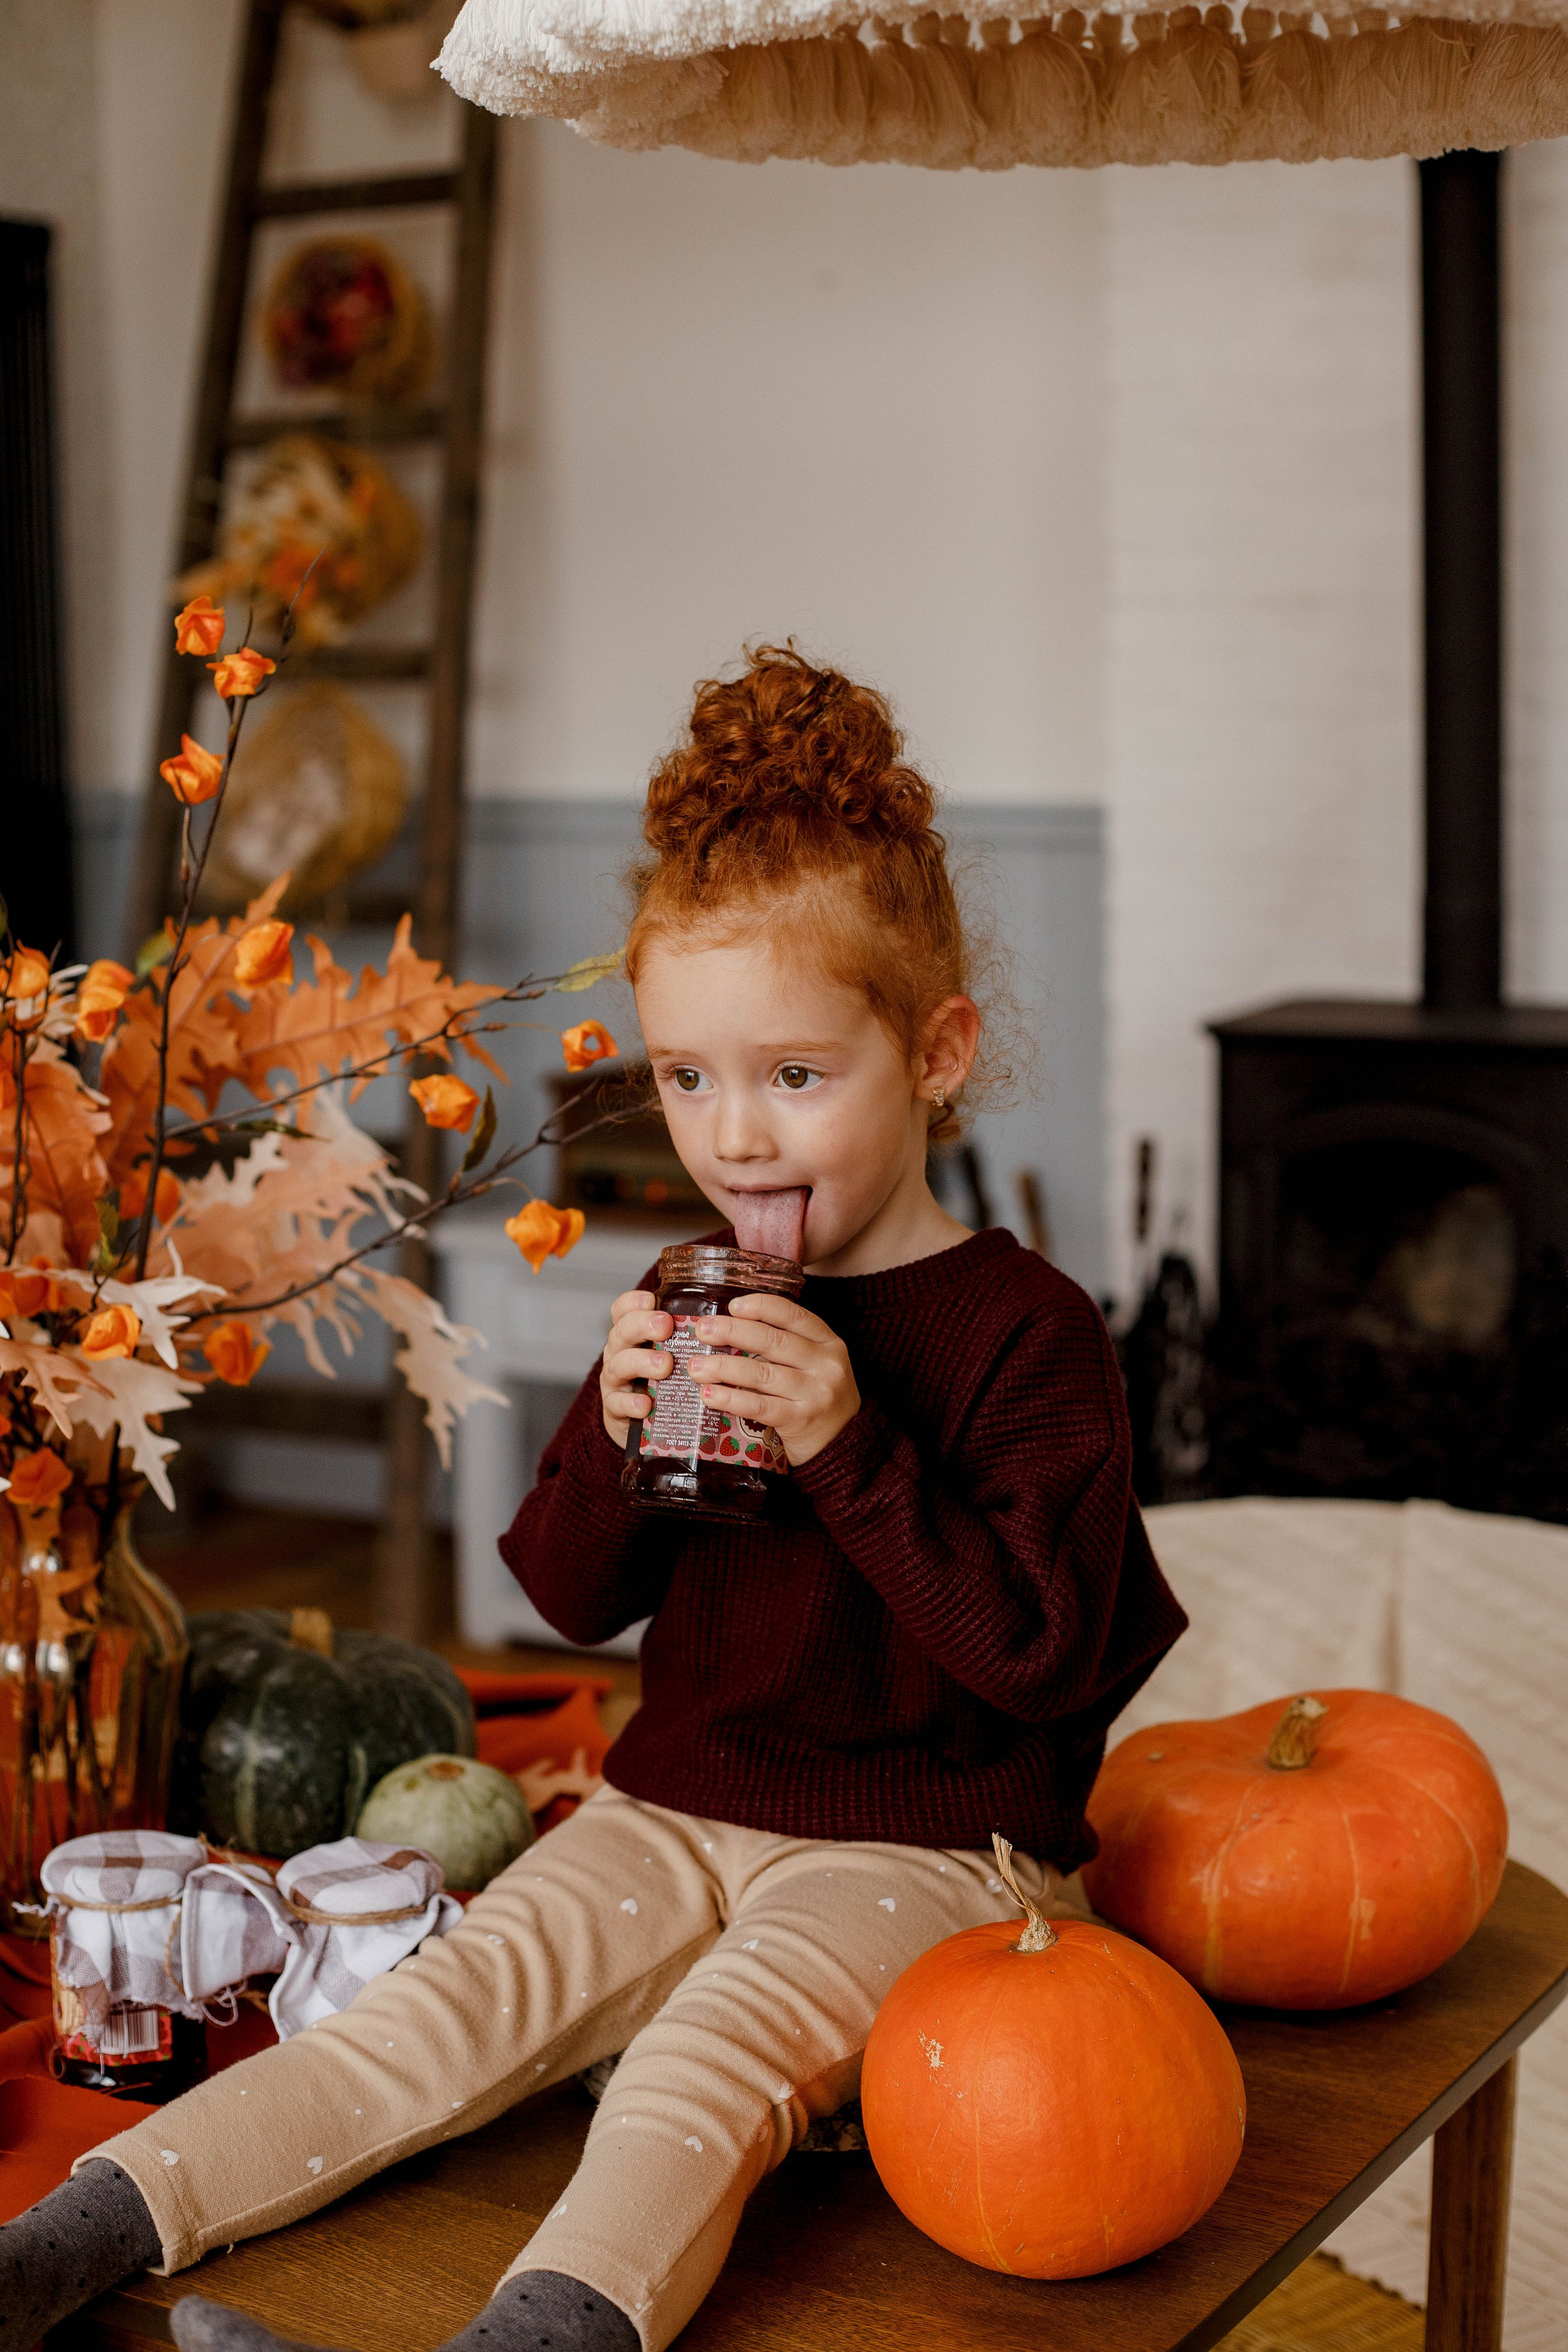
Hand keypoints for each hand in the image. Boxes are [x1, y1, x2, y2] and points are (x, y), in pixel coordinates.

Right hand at [600, 1289, 673, 1448]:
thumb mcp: (672, 1355)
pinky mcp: (614, 1408)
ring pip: (620, 1364)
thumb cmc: (663, 1381)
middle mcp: (620, 1352)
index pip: (623, 1311)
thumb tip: (723, 1325)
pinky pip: (617, 1403)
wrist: (641, 1424)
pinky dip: (631, 1403)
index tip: (651, 1300)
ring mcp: (615, 1380)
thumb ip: (686, 1339)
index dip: (633, 1302)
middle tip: (666, 1326)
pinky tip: (646, 1405)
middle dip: (643, 1325)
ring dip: (642, 1362)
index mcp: (633, 1335)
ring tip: (665, 1365)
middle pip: (622, 1331)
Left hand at [686, 1294, 860, 1465]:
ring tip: (696, 1366)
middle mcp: (825, 1364)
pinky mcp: (801, 1420)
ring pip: (761, 1373)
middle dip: (732, 1332)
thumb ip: (785, 1347)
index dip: (761, 1307)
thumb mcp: (815, 1364)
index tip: (733, 1305)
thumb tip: (731, 1329)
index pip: (794, 1315)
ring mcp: (815, 1393)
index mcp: (829, 1342)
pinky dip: (730, 1398)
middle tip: (703, 1330)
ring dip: (723, 1367)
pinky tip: (709, 1394)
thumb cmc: (818, 1397)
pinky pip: (759, 1405)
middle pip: (772, 1341)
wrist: (844, 1444)